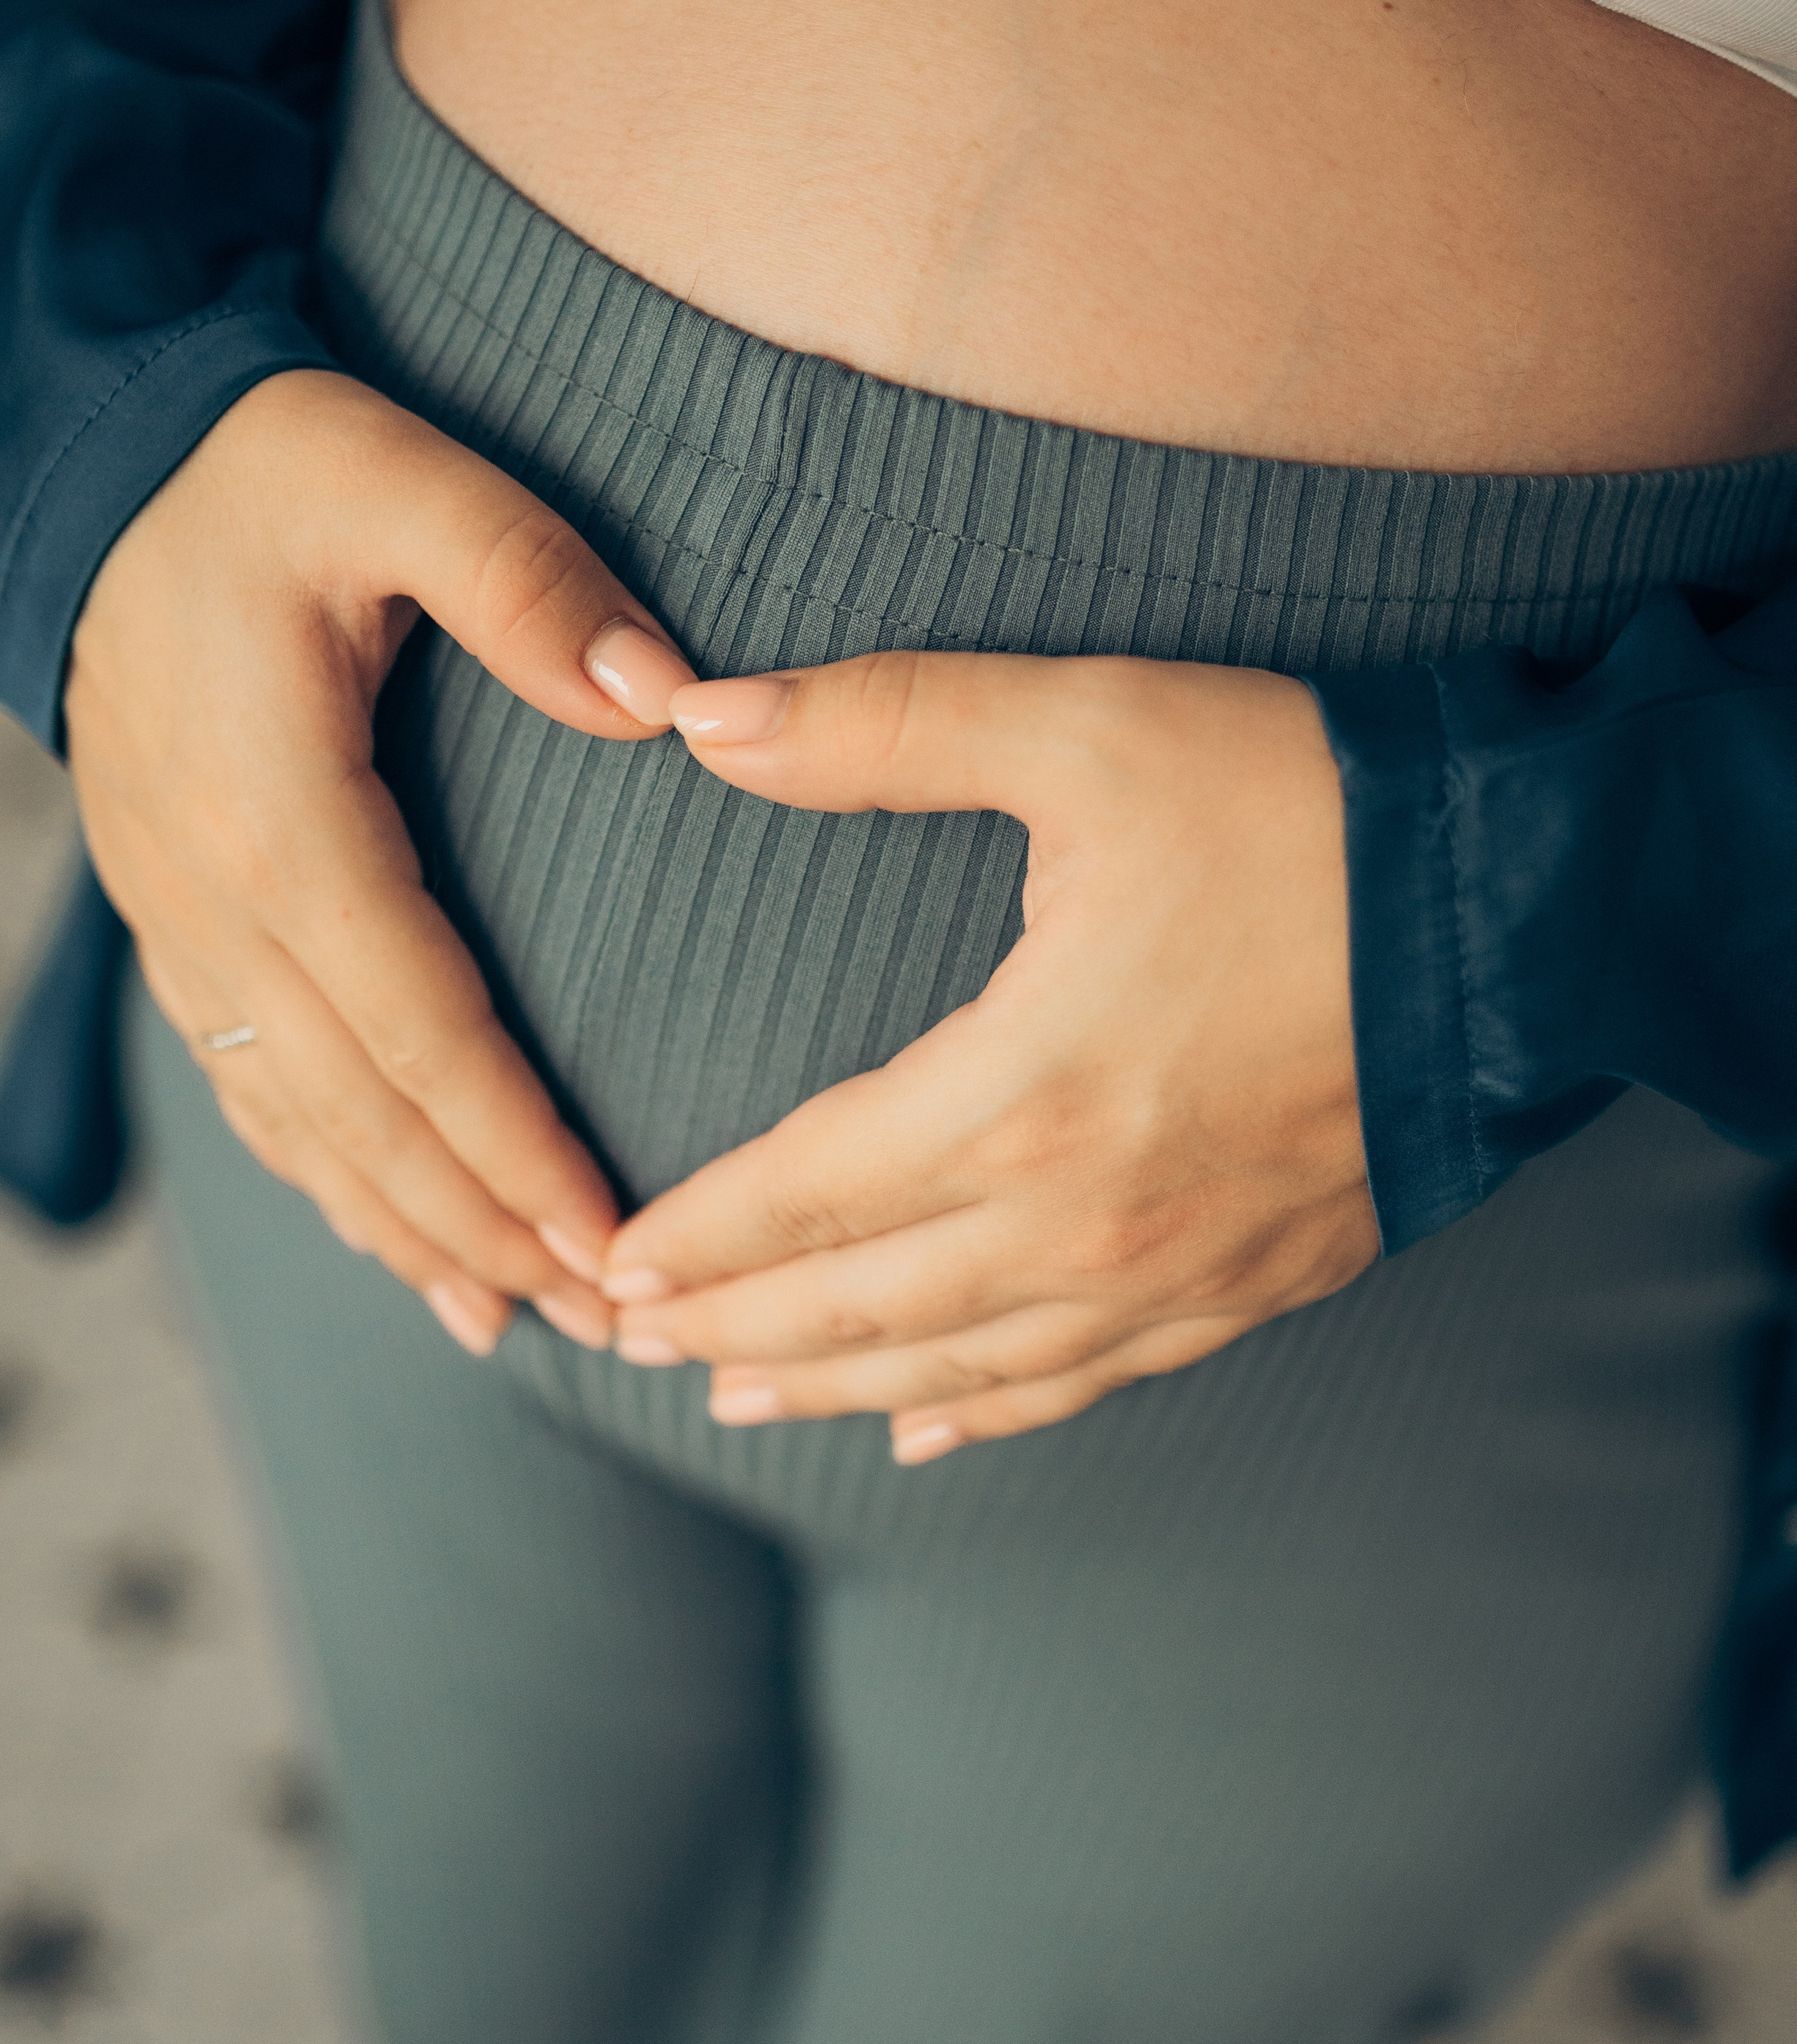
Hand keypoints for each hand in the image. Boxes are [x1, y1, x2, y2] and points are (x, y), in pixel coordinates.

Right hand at [67, 368, 692, 1353]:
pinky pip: (252, 1089)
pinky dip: (325, 1182)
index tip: (616, 1241)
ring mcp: (180, 925)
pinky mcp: (176, 924)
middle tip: (615, 1327)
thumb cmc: (269, 470)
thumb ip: (526, 579)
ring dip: (411, 1232)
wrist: (111, 475)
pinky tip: (392, 1243)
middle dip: (489, 1230)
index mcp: (278, 816)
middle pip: (364, 1114)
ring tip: (518, 1327)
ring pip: (300, 1125)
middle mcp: (214, 901)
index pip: (421, 1029)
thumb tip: (665, 700)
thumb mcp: (397, 478)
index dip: (516, 1149)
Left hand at [583, 650, 1378, 1458]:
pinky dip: (992, 1409)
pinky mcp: (1259, 1280)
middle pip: (864, 1303)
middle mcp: (1088, 1216)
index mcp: (1024, 1090)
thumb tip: (699, 716)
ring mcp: (1179, 1268)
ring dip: (839, 1385)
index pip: (808, 1188)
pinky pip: (1094, 1379)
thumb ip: (884, 723)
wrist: (1534, 908)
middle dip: (733, 1328)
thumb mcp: (1088, 727)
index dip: (698, 1235)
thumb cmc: (1307, 808)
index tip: (610, 1264)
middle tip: (630, 1349)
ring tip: (743, 1400)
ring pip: (964, 1365)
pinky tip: (934, 1428)